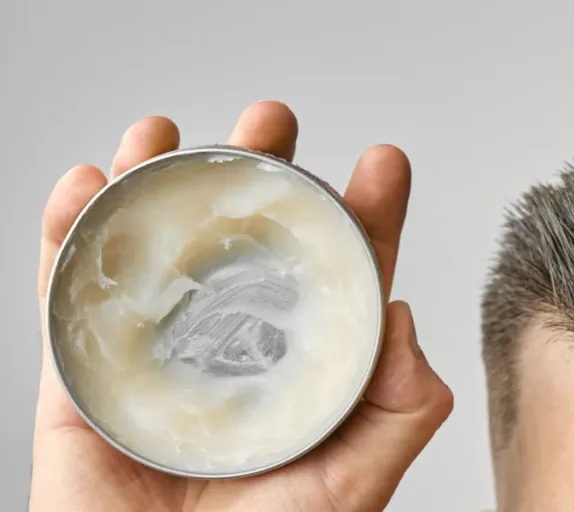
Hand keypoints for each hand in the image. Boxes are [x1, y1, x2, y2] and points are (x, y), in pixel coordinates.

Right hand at [31, 101, 453, 511]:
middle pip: (249, 240)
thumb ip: (399, 407)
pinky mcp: (85, 374)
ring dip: (159, 178)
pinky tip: (91, 182)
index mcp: (302, 364)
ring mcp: (158, 352)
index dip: (362, 215)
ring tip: (169, 131)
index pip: (340, 275)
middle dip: (261, 171)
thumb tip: (401, 316)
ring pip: (157, 246)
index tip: (383, 163)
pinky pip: (68, 290)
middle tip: (273, 123)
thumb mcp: (355, 480)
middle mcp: (233, 345)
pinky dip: (71, 232)